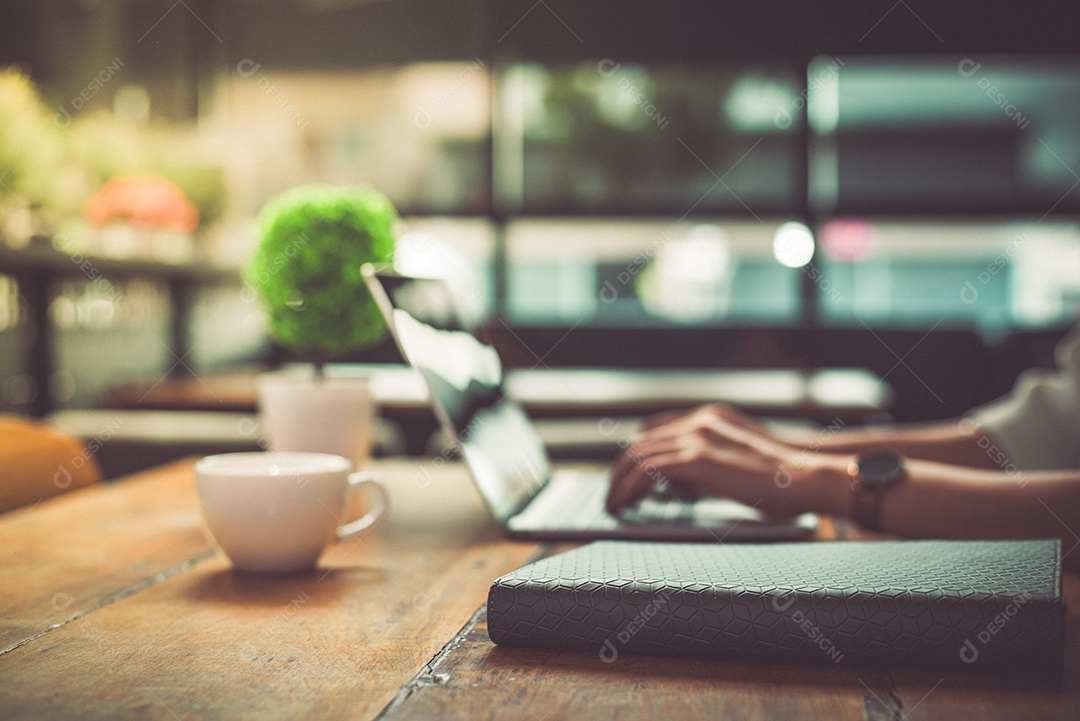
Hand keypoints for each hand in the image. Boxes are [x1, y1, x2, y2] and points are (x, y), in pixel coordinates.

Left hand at [606, 404, 844, 518]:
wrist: (807, 476)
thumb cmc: (782, 479)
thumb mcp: (739, 460)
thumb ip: (711, 462)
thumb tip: (681, 483)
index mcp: (710, 416)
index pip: (655, 428)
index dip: (635, 451)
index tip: (624, 473)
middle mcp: (700, 420)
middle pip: (641, 441)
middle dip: (620, 469)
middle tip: (612, 493)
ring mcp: (698, 436)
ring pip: (639, 455)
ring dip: (619, 482)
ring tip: (613, 503)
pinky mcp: (699, 459)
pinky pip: (648, 471)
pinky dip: (631, 488)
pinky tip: (626, 504)